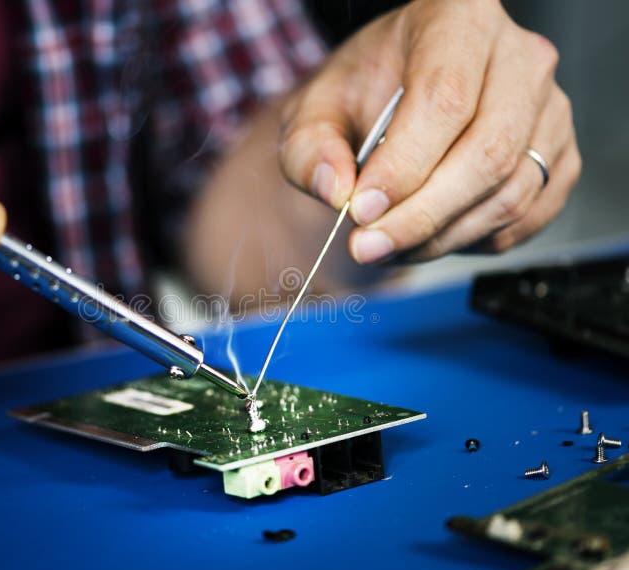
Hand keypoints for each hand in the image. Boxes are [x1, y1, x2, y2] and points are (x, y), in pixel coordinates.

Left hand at [279, 0, 579, 263]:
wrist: (397, 96)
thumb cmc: (363, 92)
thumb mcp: (316, 110)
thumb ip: (310, 149)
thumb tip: (337, 191)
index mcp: (460, 19)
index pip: (445, 99)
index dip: (403, 166)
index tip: (361, 210)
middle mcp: (521, 59)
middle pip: (488, 153)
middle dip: (421, 216)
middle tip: (368, 246)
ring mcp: (550, 109)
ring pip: (510, 194)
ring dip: (441, 237)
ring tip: (388, 244)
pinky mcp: (560, 157)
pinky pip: (526, 217)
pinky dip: (472, 241)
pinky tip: (430, 236)